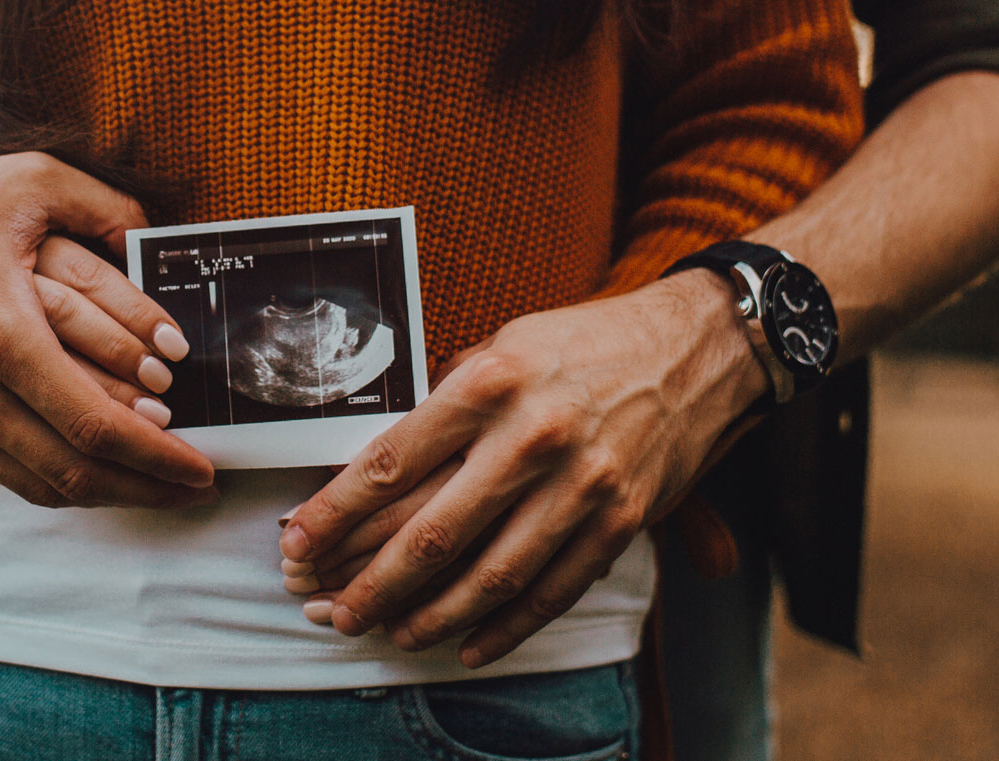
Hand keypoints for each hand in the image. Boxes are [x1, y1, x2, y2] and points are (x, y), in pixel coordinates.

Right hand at [0, 149, 214, 507]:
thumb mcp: (28, 180)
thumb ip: (108, 208)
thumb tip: (164, 244)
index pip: (94, 425)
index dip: (159, 458)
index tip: (203, 467)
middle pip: (72, 471)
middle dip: (145, 487)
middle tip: (194, 486)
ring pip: (38, 484)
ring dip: (105, 491)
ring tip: (155, 483)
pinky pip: (3, 470)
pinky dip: (55, 474)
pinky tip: (93, 462)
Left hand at [276, 271, 765, 665]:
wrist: (701, 347)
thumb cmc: (587, 343)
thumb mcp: (504, 345)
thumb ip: (447, 404)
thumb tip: (378, 468)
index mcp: (489, 381)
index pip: (390, 462)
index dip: (334, 513)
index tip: (296, 543)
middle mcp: (532, 435)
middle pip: (432, 531)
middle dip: (371, 582)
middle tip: (330, 610)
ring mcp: (582, 484)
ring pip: (490, 574)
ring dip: (431, 615)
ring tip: (390, 633)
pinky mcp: (622, 519)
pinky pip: (552, 590)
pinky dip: (506, 627)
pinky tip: (467, 646)